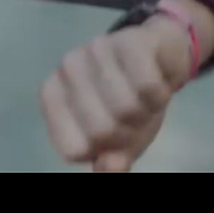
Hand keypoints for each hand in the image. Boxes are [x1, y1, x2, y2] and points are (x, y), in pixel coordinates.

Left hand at [38, 16, 193, 171]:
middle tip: (135, 115)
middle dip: (128, 131)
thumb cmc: (130, 98)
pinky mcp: (128, 40)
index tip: (113, 137)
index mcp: (52, 96)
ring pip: (126, 108)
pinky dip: (160, 94)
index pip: (73, 149)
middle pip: (101, 130)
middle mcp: (66, 69)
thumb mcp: (120, 136)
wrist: (160, 55)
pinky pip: (148, 87)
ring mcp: (94, 50)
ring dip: (147, 111)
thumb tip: (105, 172)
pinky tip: (157, 83)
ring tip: (144, 99)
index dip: (102, 151)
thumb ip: (110, 157)